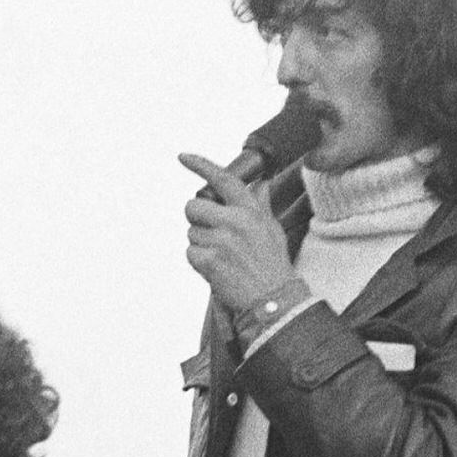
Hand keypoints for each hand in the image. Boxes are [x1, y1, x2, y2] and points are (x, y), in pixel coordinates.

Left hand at [179, 153, 295, 316]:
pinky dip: (198, 262)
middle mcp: (235, 221)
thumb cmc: (273, 265)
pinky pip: (190, 253)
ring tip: (222, 257)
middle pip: (193, 207)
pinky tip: (217, 269)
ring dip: (200, 244)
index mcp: (250, 210)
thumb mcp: (272, 230)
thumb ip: (261, 205)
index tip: (183, 157)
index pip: (223, 179)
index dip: (200, 165)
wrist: (273, 299)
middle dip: (197, 220)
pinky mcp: (210, 260)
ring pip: (191, 233)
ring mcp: (221, 241)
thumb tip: (261, 185)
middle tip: (213, 235)